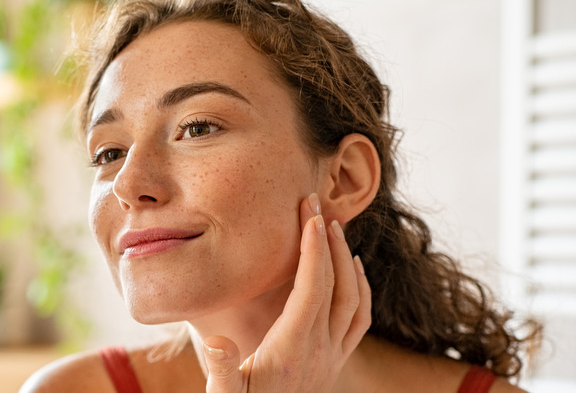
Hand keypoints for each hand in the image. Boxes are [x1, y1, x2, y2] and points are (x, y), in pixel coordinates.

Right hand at [202, 193, 371, 391]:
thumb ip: (221, 371)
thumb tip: (214, 341)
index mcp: (292, 349)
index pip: (312, 288)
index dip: (312, 248)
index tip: (309, 214)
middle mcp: (320, 350)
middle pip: (336, 285)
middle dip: (328, 240)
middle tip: (317, 204)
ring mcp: (332, 356)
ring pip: (354, 299)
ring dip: (346, 260)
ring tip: (334, 227)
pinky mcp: (335, 362)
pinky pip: (359, 318)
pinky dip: (361, 288)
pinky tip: (353, 270)